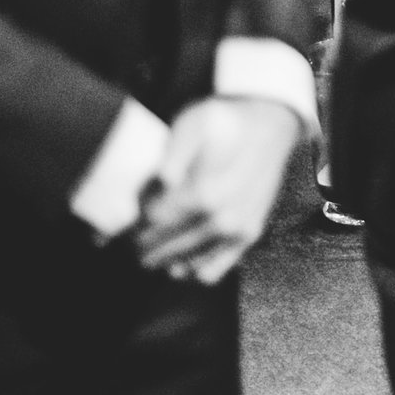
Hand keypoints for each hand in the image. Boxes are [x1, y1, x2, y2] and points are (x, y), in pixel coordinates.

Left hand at [131, 96, 301, 285]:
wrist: (271, 125)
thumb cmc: (227, 123)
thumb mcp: (195, 122)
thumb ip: (173, 153)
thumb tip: (161, 182)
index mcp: (204, 193)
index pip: (149, 224)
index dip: (130, 222)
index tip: (123, 217)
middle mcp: (222, 220)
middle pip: (162, 248)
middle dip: (141, 242)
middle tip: (130, 232)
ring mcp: (237, 232)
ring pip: (182, 265)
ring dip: (161, 257)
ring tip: (153, 240)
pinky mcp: (248, 237)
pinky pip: (210, 272)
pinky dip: (189, 268)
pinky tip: (181, 253)